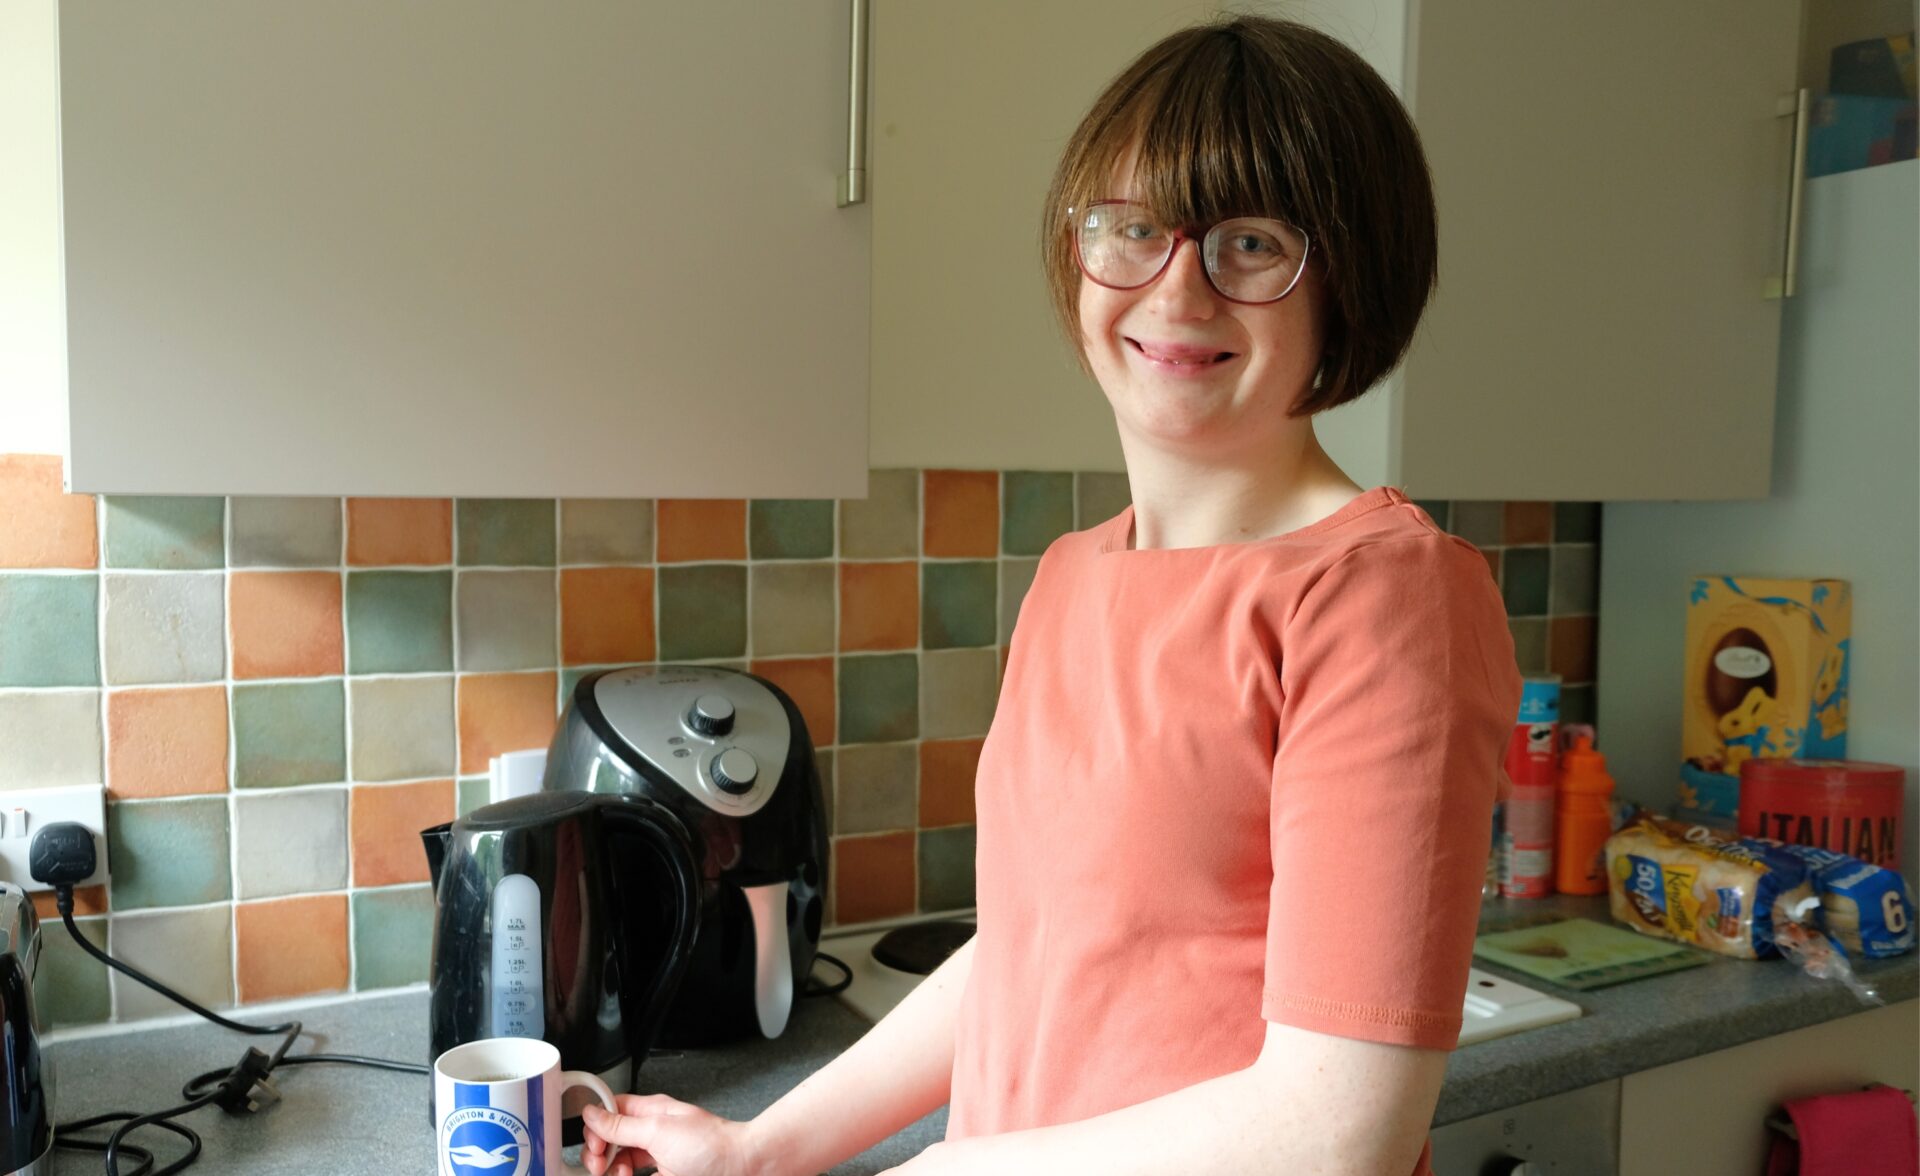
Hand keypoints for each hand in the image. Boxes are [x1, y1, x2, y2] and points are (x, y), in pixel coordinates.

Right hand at [580, 1095, 759, 1175]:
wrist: (745, 1168)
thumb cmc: (711, 1145)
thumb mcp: (658, 1131)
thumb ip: (622, 1125)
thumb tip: (591, 1114)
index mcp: (651, 1112)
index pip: (611, 1112)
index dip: (596, 1128)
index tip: (593, 1146)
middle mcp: (654, 1133)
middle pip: (613, 1141)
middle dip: (601, 1154)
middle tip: (601, 1166)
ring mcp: (661, 1157)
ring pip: (623, 1163)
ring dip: (614, 1171)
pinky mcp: (668, 1175)